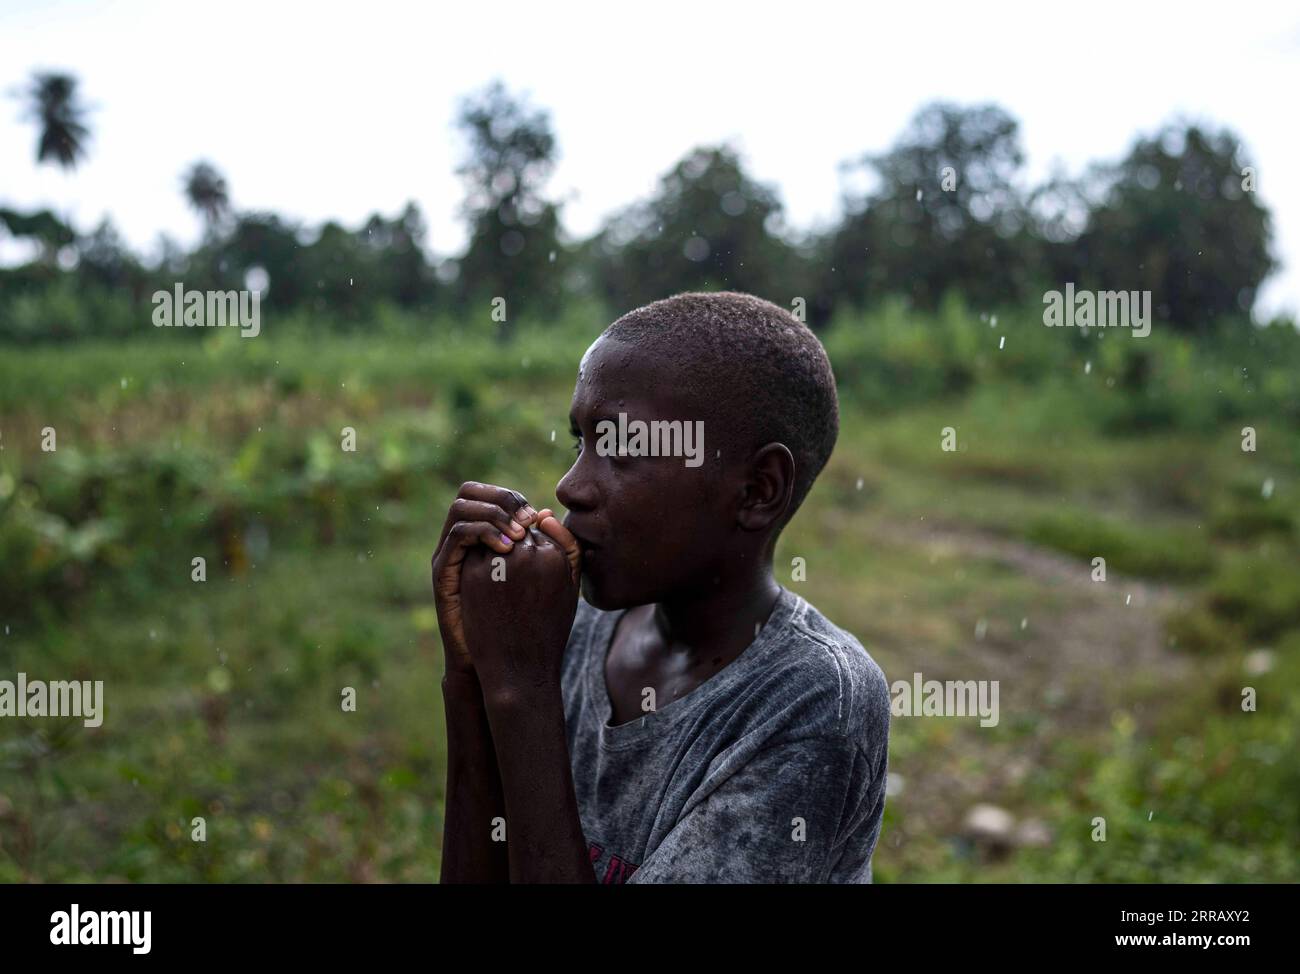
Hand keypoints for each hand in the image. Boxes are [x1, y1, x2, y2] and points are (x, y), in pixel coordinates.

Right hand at [431, 482, 540, 676]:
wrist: (499, 662)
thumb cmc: (524, 621)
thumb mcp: (542, 578)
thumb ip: (548, 547)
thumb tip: (547, 514)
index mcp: (483, 538)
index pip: (490, 495)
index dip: (513, 497)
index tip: (536, 516)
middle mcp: (462, 542)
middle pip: (469, 492)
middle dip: (501, 500)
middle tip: (527, 520)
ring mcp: (448, 555)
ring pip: (460, 508)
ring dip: (493, 515)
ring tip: (518, 535)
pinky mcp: (443, 572)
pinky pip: (457, 535)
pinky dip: (483, 533)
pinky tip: (507, 549)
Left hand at [458, 510, 580, 700]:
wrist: (519, 668)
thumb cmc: (549, 629)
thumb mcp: (570, 588)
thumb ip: (566, 546)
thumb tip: (543, 513)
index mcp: (553, 555)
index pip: (539, 531)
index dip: (535, 554)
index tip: (535, 580)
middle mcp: (524, 554)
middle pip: (515, 533)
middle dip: (515, 552)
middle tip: (517, 587)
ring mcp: (496, 562)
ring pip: (493, 540)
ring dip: (495, 556)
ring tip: (503, 591)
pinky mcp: (473, 574)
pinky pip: (476, 555)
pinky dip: (480, 567)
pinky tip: (487, 593)